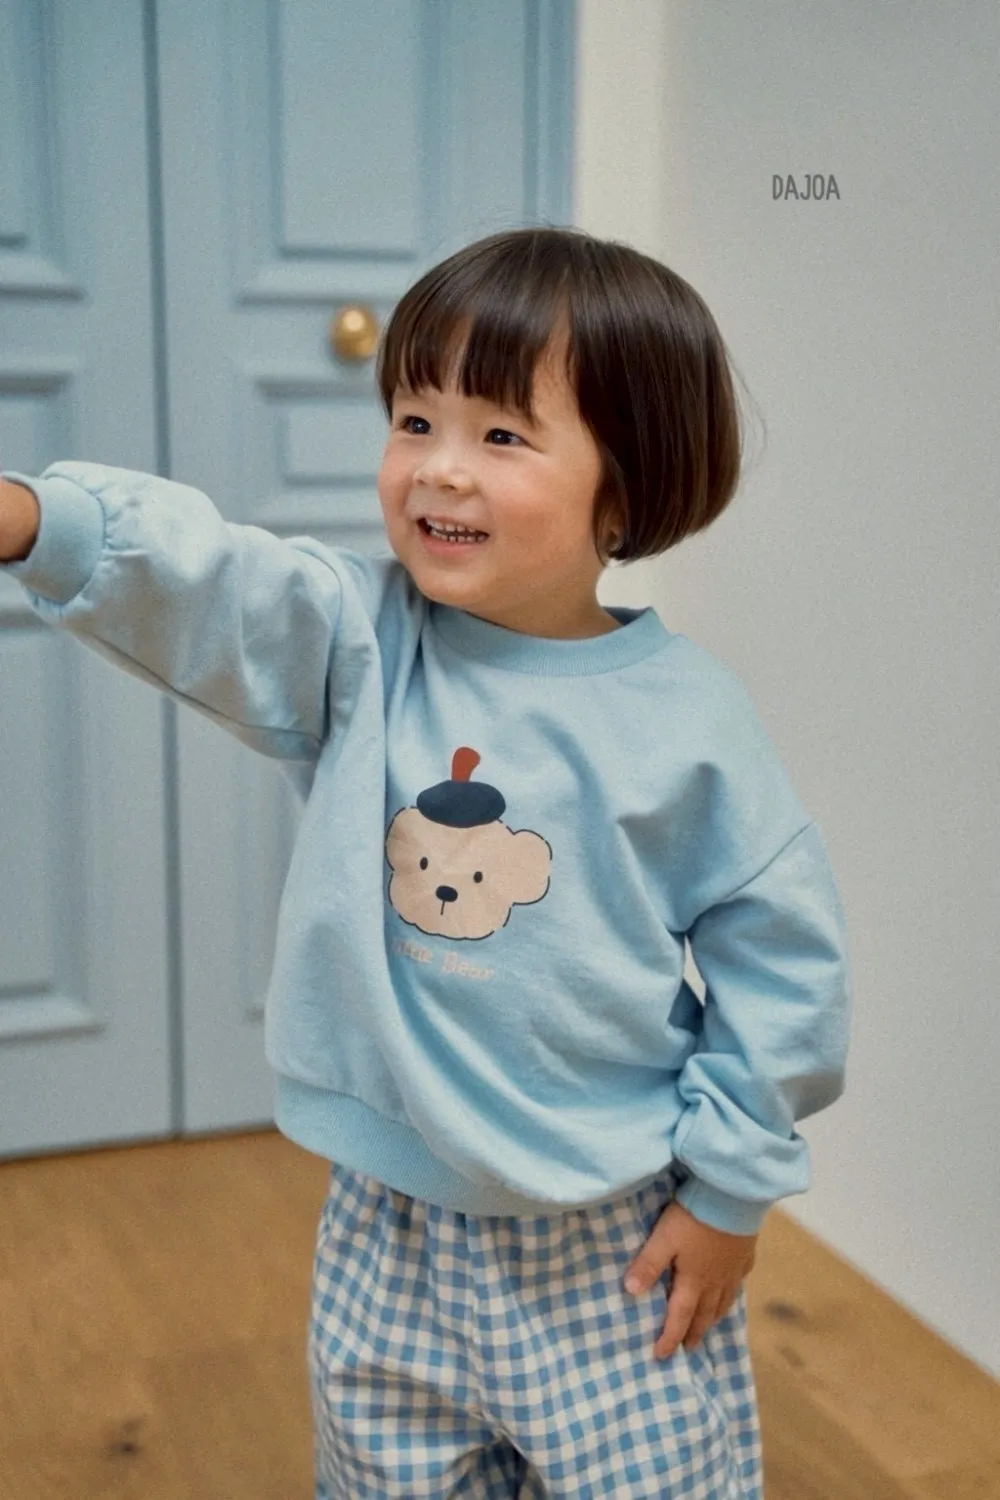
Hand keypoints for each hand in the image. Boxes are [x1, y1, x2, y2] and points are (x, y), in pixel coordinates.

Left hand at [623, 1198, 757, 1359]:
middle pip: (704, 1315)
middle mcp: (715, 1282)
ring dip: (713, 1319)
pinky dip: (731, 1294)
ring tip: (708, 1327)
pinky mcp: (745, 1256)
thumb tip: (630, 1292)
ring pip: (723, 1303)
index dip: (669, 1337)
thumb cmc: (693, 1218)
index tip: (661, 1355)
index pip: (679, 1317)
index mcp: (693, 1281)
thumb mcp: (663, 1239)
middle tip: (688, 1349)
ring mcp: (733, 1270)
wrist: (732, 1198)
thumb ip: (648, 1264)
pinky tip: (731, 1291)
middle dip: (694, 1334)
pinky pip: (738, 1283)